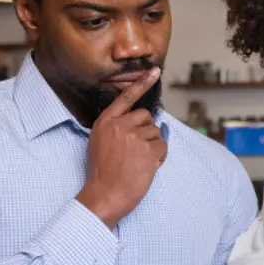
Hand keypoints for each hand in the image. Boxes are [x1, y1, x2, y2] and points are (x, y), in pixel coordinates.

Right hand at [75, 67, 165, 226]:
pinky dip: (159, 157)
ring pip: (156, 132)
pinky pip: (163, 146)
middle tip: (137, 150)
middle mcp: (119, 125)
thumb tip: (146, 122)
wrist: (105, 194)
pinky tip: (146, 167)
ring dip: (153, 147)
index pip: (126, 97)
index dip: (142, 83)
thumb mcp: (101, 144)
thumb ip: (118, 129)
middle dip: (146, 132)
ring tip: (138, 162)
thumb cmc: (103, 173)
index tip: (154, 70)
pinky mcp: (148, 149)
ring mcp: (134, 136)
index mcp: (105, 122)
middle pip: (146, 117)